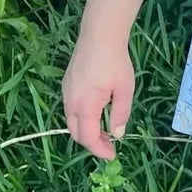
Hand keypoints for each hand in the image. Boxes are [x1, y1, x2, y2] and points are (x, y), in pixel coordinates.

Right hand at [62, 31, 135, 159]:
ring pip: (72, 121)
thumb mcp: (125, 90)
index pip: (88, 138)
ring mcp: (66, 93)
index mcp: (85, 106)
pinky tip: (97, 112)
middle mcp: (70, 102)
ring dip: (87, 130)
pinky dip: (82, 118)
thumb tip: (117, 134)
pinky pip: (71, 109)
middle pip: (76, 133)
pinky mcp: (66, 85)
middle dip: (92, 142)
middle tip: (110, 144)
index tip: (112, 155)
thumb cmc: (115, 63)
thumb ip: (120, 114)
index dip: (99, 150)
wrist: (99, 35)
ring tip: (106, 129)